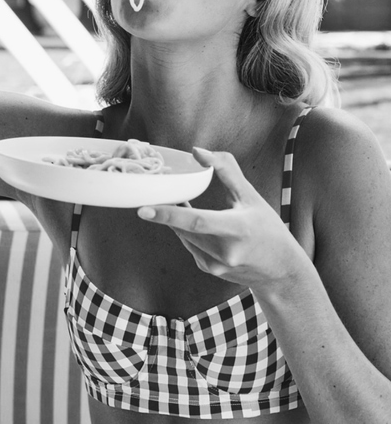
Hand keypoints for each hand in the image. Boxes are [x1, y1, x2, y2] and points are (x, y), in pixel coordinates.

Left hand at [137, 147, 311, 295]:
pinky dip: (188, 231)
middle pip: (184, 227)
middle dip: (168, 210)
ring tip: (179, 202)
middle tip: (156, 192)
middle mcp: (224, 251)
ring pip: (183, 236)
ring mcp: (215, 264)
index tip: (143, 209)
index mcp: (237, 229)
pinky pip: (189, 244)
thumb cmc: (268, 229)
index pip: (196, 222)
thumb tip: (198, 152)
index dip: (168, 214)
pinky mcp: (209, 269)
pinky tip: (196, 224)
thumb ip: (226, 170)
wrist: (281, 271)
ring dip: (177, 219)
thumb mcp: (251, 196)